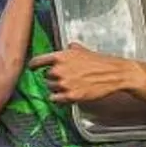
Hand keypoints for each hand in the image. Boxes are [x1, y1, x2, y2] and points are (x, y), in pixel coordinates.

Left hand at [29, 42, 145, 105]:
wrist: (113, 74)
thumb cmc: (99, 61)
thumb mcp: (83, 50)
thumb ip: (71, 49)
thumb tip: (67, 47)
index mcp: (60, 56)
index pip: (37, 61)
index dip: (33, 65)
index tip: (32, 68)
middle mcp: (59, 70)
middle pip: (46, 77)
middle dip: (53, 78)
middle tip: (65, 78)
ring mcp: (64, 84)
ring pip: (50, 88)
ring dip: (57, 89)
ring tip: (70, 86)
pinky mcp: (70, 96)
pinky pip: (55, 99)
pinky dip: (59, 99)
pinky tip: (66, 96)